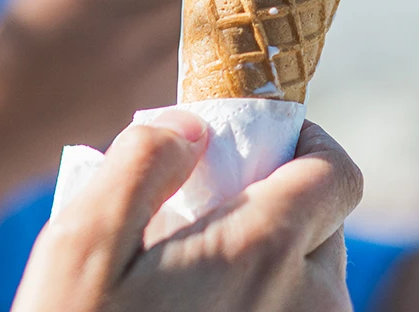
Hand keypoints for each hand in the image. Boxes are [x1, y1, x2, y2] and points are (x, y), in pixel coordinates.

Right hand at [14, 116, 362, 311]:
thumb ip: (143, 159)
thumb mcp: (81, 243)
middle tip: (205, 218)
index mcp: (262, 253)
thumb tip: (195, 125)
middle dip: (277, 205)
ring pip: (315, 287)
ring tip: (193, 285)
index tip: (260, 144)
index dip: (305, 144)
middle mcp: (309, 311)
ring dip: (272, 267)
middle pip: (325, 227)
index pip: (336, 174)